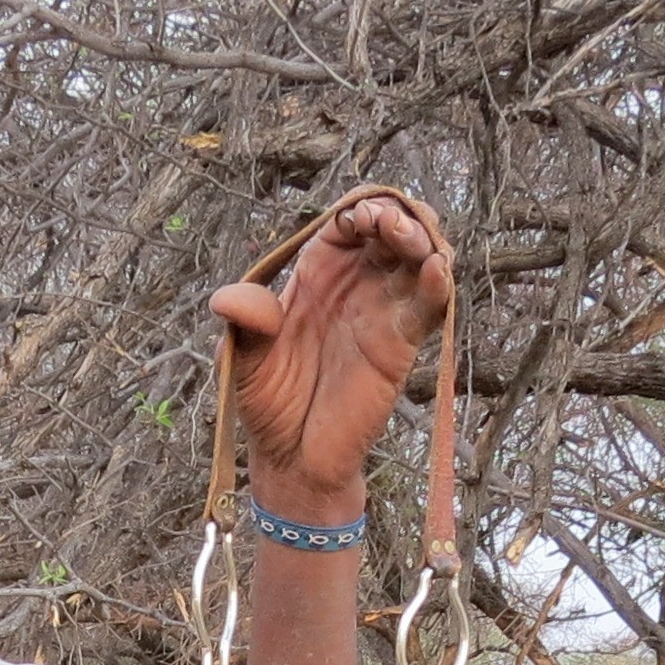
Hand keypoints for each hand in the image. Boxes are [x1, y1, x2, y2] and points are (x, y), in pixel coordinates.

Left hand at [208, 191, 454, 510]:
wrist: (290, 456)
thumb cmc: (266, 402)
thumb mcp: (243, 355)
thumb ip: (243, 321)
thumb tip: (226, 300)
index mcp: (317, 272)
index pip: (347, 221)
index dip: (359, 207)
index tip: (357, 215)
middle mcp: (355, 284)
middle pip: (391, 229)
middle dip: (397, 214)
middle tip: (387, 220)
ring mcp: (382, 312)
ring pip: (418, 259)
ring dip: (422, 239)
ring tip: (410, 239)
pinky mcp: (401, 345)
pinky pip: (427, 308)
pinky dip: (438, 285)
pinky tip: (435, 269)